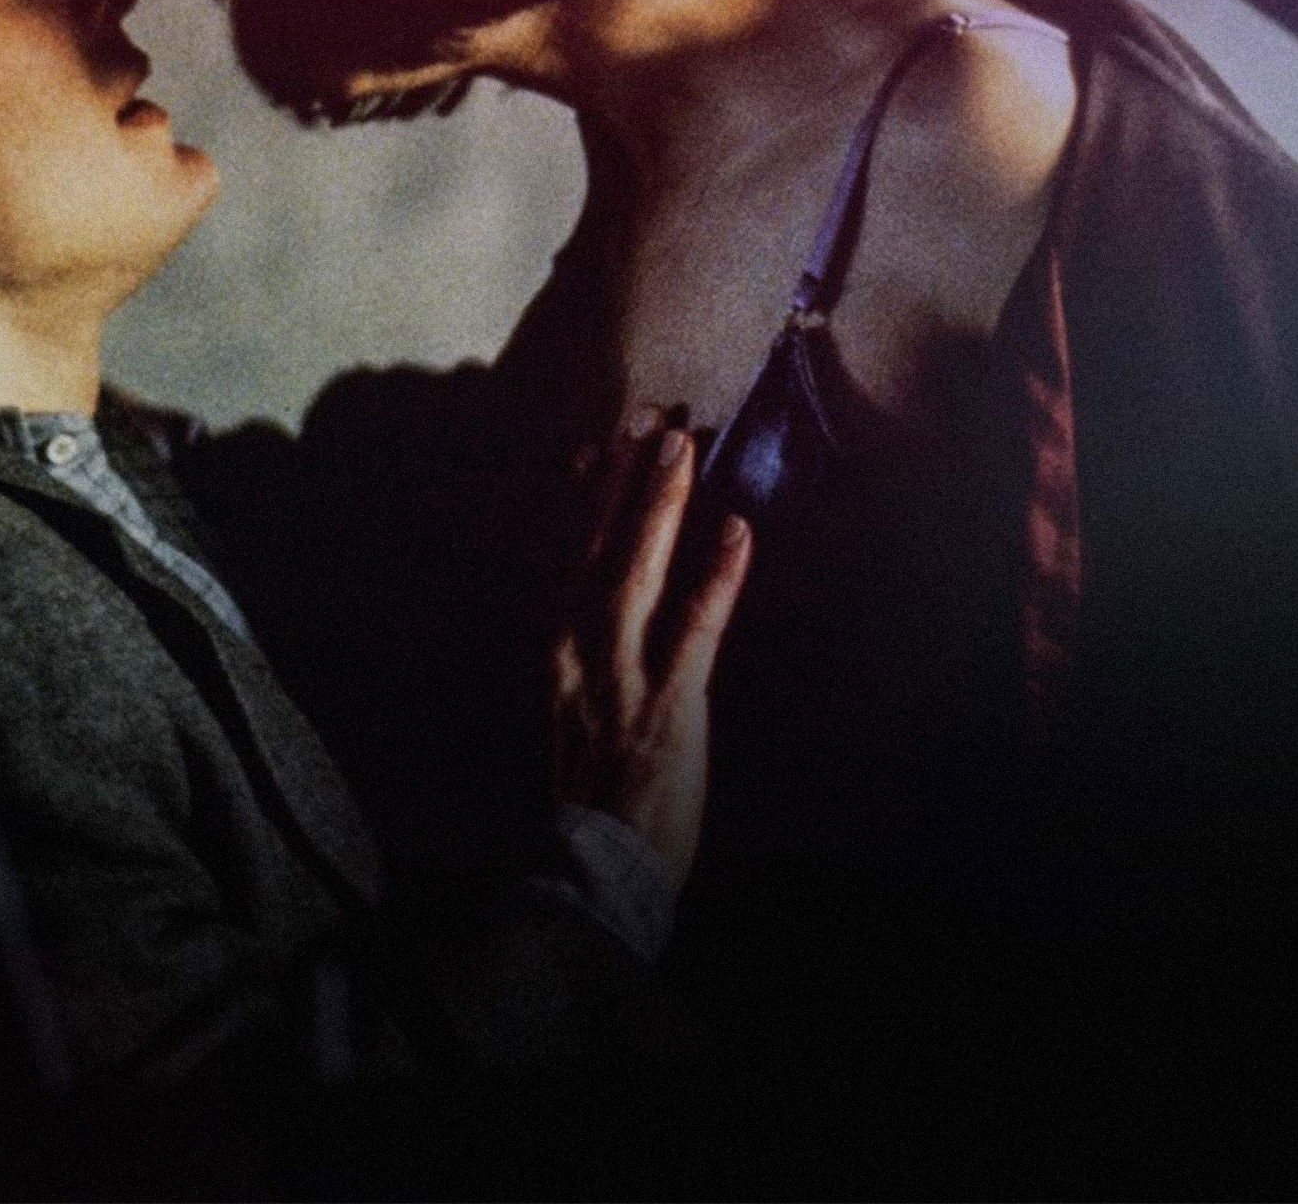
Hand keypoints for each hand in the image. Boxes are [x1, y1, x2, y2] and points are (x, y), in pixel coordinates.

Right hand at [550, 420, 752, 889]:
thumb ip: (591, 661)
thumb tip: (605, 616)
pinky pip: (695, 627)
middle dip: (625, 482)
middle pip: (600, 548)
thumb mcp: (578, 717)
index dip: (595, 500)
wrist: (595, 873)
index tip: (607, 444)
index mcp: (559, 653)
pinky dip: (716, 577)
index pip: (576, 560)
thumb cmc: (597, 801)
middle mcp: (578, 652)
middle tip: (653, 423)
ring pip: (636, 571)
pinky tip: (738, 532)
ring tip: (681, 448)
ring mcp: (621, 676)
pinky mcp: (667, 706)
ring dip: (660, 506)